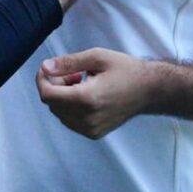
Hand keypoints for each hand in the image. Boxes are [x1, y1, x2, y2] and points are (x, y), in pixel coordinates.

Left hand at [36, 48, 154, 138]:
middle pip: (52, 104)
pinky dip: (70, 107)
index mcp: (87, 99)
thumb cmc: (126, 70)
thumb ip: (68, 62)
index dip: (42, 80)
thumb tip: (45, 67)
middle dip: (54, 85)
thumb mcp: (97, 57)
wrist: (150, 91)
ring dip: (62, 97)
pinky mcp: (94, 134)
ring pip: (59, 113)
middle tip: (73, 73)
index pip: (48, 95)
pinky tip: (85, 96)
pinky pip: (70, 121)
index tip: (48, 68)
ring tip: (81, 83)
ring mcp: (90, 129)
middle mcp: (87, 119)